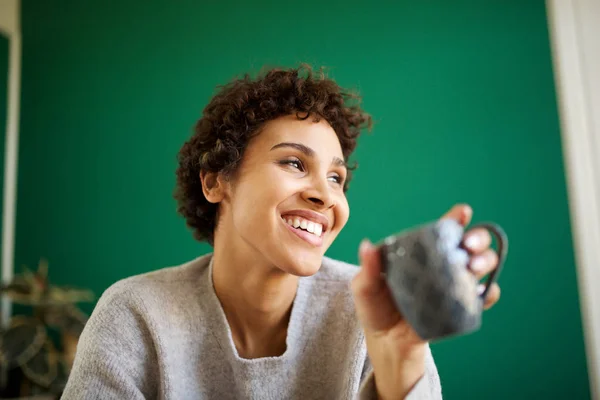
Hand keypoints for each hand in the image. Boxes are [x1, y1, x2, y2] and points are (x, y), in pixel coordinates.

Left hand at [350, 204, 501, 398]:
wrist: (385, 343)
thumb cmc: (375, 308)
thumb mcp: (365, 287)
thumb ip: (368, 268)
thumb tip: (367, 246)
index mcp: (421, 252)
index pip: (441, 231)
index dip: (454, 219)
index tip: (462, 212)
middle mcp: (442, 264)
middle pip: (469, 244)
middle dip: (477, 238)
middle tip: (469, 245)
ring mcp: (454, 284)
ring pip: (481, 265)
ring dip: (486, 261)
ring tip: (474, 265)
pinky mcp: (461, 307)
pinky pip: (483, 297)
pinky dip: (490, 292)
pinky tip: (484, 292)